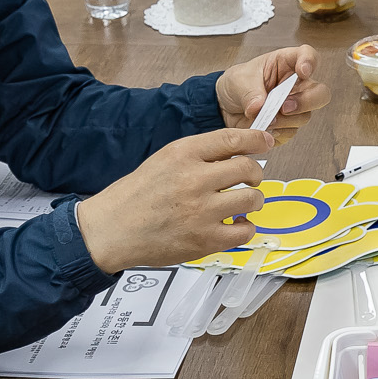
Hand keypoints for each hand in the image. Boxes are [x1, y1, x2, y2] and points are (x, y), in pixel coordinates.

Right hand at [74, 128, 270, 272]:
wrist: (112, 229)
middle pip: (248, 168)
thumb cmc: (138, 196)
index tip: (266, 143)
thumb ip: (200, 155)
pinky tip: (235, 225)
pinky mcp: (204, 240)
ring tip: (242, 204)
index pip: (233, 138)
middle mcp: (194, 179)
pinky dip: (245, 228)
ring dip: (253, 201)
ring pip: (252, 199)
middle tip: (251, 180)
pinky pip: (245, 231)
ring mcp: (201, 211)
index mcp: (183, 154)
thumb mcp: (165, 160)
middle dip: (256, 174)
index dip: (257, 140)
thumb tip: (240, 151)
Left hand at [216, 46, 329, 140]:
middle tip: (285, 107)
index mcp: (286, 64)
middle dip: (306, 101)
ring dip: (285, 120)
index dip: (310, 62)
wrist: (225, 106)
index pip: (308, 56)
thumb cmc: (237, 84)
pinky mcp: (287, 126)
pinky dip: (277, 132)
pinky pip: (291, 132)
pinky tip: (264, 128)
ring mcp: (294, 107)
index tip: (303, 71)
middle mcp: (296, 86)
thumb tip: (258, 108)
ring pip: (305, 116)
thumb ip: (250, 92)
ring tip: (264, 119)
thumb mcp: (239, 80)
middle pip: (320, 93)